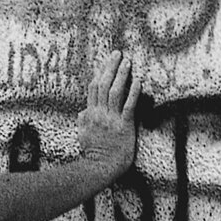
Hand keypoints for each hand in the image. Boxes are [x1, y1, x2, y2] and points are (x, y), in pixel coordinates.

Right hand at [78, 51, 138, 174]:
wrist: (101, 166)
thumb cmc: (94, 152)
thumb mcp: (83, 135)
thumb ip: (83, 121)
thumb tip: (82, 112)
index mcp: (90, 114)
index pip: (93, 88)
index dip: (100, 72)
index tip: (106, 61)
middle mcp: (100, 114)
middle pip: (103, 85)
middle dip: (110, 67)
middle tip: (117, 53)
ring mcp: (111, 119)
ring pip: (115, 92)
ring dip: (121, 75)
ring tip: (127, 62)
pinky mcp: (124, 125)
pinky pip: (128, 106)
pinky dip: (133, 92)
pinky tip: (138, 81)